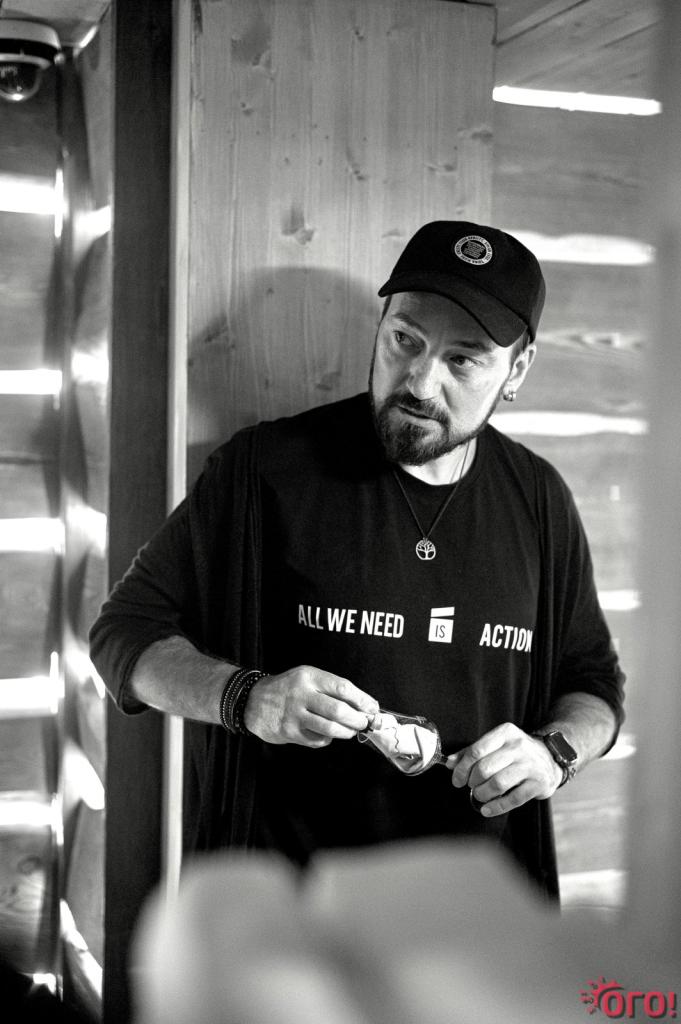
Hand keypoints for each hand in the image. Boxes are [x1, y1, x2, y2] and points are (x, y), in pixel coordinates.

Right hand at [243, 665, 378, 747]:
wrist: (253, 700)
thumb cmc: (289, 688)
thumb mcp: (308, 678)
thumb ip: (332, 689)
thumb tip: (363, 705)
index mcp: (309, 677)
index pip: (342, 688)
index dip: (362, 700)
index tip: (373, 708)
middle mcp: (301, 694)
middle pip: (339, 710)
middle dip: (357, 720)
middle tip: (364, 723)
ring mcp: (294, 715)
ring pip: (330, 728)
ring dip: (346, 732)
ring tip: (350, 730)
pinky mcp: (289, 732)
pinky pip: (317, 739)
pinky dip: (327, 739)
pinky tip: (326, 733)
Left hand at [446, 723, 561, 815]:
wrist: (550, 758)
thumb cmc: (515, 752)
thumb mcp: (496, 745)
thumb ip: (471, 752)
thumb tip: (449, 763)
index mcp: (505, 733)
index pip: (476, 750)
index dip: (462, 768)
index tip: (457, 779)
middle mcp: (519, 746)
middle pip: (485, 768)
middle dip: (472, 782)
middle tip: (470, 786)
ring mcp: (530, 765)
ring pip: (498, 784)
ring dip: (482, 794)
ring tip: (479, 796)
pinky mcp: (538, 784)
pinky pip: (513, 799)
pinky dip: (496, 807)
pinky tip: (487, 809)